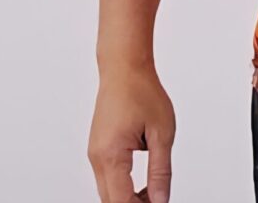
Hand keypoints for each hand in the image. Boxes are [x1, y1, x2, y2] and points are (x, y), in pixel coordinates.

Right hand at [88, 68, 174, 201]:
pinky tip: (142, 184)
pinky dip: (123, 186)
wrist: (124, 68)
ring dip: (128, 198)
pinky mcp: (98, 149)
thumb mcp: (162, 133)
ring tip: (154, 193)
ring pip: (108, 192)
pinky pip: (108, 178)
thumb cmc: (142, 92)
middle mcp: (97, 158)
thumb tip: (161, 199)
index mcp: (111, 155)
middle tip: (158, 201)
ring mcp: (95, 153)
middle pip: (111, 201)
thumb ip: (161, 170)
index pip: (121, 201)